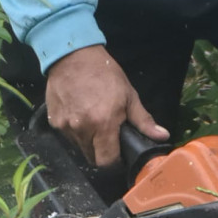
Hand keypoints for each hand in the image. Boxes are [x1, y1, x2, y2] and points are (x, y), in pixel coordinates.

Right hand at [45, 44, 168, 167]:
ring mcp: (65, 126)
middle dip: (101, 152)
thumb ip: (143, 121)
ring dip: (88, 141)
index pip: (107, 162)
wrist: (72, 55)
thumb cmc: (104, 73)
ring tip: (93, 120)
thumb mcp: (128, 95)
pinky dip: (75, 131)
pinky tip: (80, 114)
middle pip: (92, 158)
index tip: (119, 154)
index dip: (115, 162)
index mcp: (103, 124)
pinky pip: (68, 136)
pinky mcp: (54, 121)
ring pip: (79, 147)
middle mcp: (82, 129)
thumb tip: (163, 136)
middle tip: (108, 136)